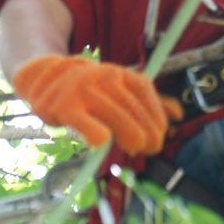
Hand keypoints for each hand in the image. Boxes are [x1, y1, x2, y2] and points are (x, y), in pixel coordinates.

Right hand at [12, 55, 181, 153]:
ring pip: (116, 119)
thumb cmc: (91, 89)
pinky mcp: (65, 106)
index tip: (160, 137)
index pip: (146, 95)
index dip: (157, 118)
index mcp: (120, 74)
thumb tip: (178, 114)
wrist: (46, 76)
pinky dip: (98, 137)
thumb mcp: (120, 88)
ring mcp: (84, 90)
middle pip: (133, 110)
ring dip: (130, 136)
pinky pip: (87, 126)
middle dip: (147, 133)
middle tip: (149, 148)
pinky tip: (101, 143)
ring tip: (133, 149)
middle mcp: (104, 77)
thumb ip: (147, 101)